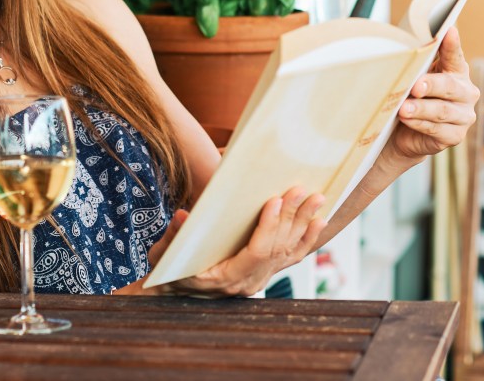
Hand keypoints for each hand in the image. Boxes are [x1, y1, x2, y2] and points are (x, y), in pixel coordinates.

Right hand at [146, 187, 325, 297]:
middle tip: (301, 190)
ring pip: (288, 251)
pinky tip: (318, 222)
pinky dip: (306, 238)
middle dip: (291, 217)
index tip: (275, 200)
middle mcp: (249, 283)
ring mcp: (259, 279)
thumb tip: (183, 216)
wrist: (175, 293)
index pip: (257, 253)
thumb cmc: (169, 272)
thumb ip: (174, 237)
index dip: (268, 227)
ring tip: (318, 199)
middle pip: (277, 248)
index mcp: (227, 279)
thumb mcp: (164, 254)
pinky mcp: (264, 273)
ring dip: (304, 224)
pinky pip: (290, 257)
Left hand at [389, 27, 478, 160]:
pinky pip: (436, 129)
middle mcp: (466, 92)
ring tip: (403, 108)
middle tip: (415, 86)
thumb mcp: (414, 78)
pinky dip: (419, 123)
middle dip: (431, 85)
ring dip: (421, 108)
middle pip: (449, 86)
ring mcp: (464, 116)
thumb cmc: (411, 97)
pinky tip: (406, 119)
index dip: (451, 45)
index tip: (448, 31)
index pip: (455, 56)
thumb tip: (405, 53)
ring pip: (442, 110)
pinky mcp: (455, 136)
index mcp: (457, 72)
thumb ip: (417, 67)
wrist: (404, 133)